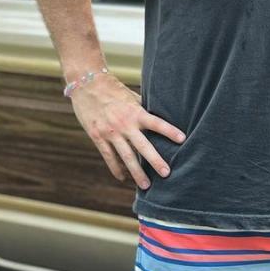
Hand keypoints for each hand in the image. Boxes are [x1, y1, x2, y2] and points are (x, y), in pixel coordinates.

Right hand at [69, 74, 184, 188]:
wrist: (86, 84)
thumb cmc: (114, 89)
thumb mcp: (132, 97)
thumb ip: (144, 109)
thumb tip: (161, 116)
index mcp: (135, 112)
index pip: (157, 123)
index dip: (170, 131)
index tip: (183, 139)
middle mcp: (124, 124)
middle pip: (143, 146)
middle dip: (155, 161)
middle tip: (167, 174)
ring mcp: (110, 132)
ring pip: (126, 156)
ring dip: (136, 172)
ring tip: (146, 186)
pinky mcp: (97, 137)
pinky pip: (108, 156)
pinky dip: (116, 168)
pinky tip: (123, 178)